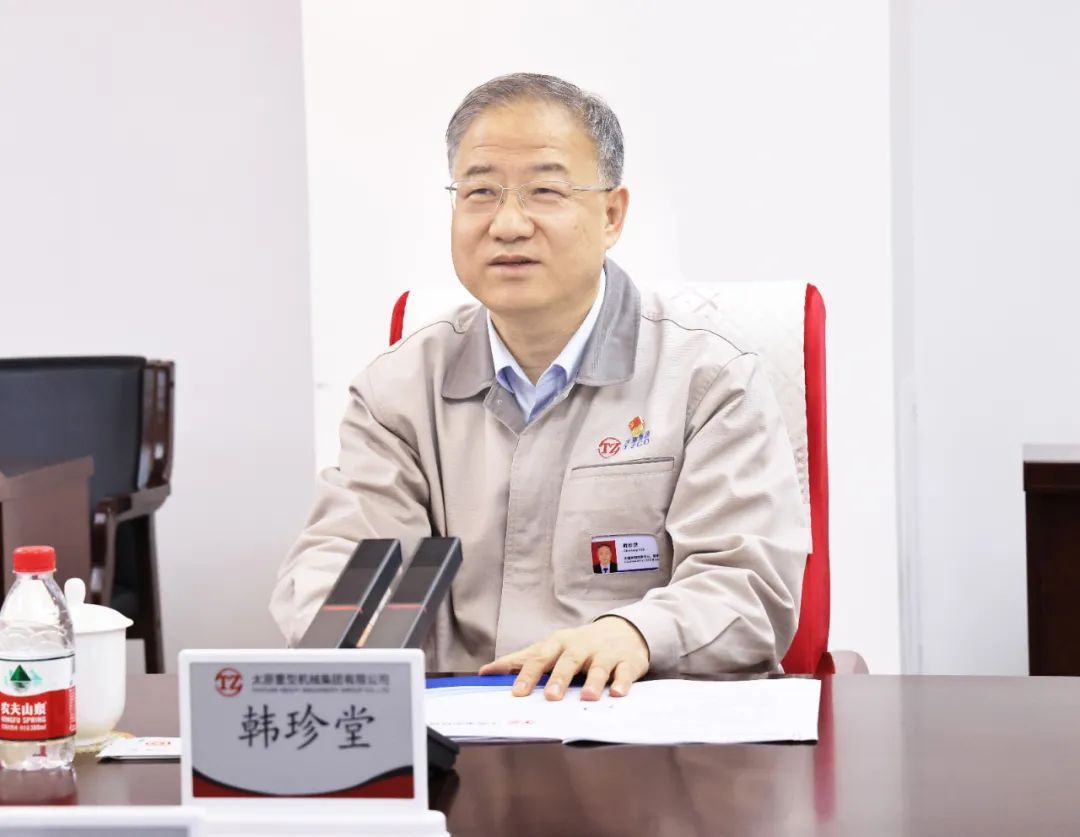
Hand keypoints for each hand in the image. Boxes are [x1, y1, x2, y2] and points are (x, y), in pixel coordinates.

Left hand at [478, 617, 649, 700]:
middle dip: (560, 677)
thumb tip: (485, 672)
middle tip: (551, 697)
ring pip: (599, 666)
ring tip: (587, 697)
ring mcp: (605, 653)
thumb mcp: (549, 648)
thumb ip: (519, 660)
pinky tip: (617, 693)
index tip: (517, 693)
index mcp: (559, 643)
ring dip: (594, 681)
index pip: (540, 657)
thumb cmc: (578, 644)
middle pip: (569, 660)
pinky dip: (622, 682)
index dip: (528, 675)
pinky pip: (625, 672)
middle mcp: (581, 646)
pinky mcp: (627, 661)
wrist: (622, 630)